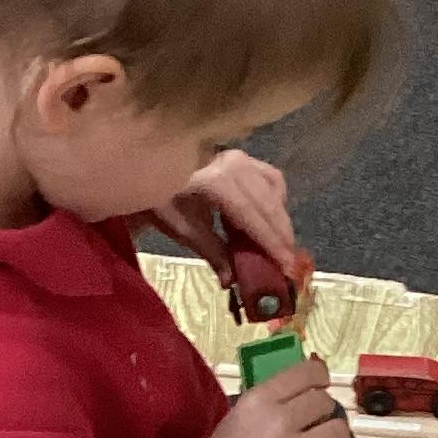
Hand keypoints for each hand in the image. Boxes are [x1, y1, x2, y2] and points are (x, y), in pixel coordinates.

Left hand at [147, 151, 297, 287]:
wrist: (147, 166)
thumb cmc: (160, 198)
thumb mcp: (181, 228)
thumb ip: (211, 252)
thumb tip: (231, 281)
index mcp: (215, 181)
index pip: (252, 216)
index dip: (272, 242)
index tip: (287, 266)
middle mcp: (233, 164)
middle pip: (268, 203)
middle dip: (282, 235)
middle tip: (290, 262)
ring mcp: (239, 157)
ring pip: (273, 189)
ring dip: (280, 218)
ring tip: (280, 244)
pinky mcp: (241, 157)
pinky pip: (269, 177)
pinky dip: (275, 198)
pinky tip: (271, 217)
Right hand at [192, 354, 348, 437]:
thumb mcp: (236, 418)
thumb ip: (268, 402)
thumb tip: (301, 390)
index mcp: (259, 401)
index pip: (305, 373)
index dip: (320, 374)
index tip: (322, 381)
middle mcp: (281, 421)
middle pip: (325, 401)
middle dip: (323, 410)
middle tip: (314, 421)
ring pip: (340, 430)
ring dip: (332, 435)